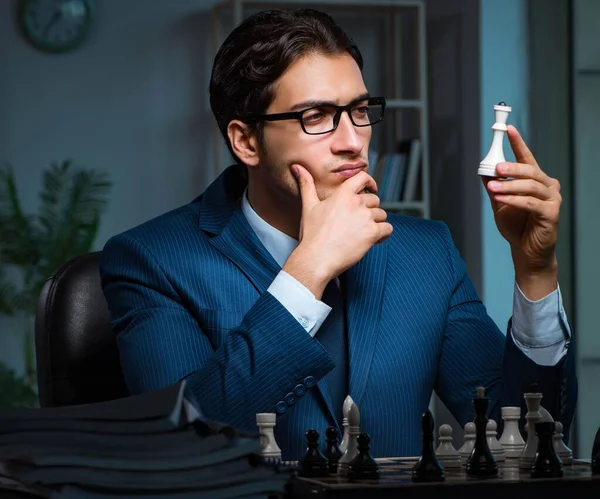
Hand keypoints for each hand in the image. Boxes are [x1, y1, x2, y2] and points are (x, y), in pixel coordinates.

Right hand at [283, 165, 392, 297]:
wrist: (316, 258)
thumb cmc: (311, 234)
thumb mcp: (308, 206)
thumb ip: (306, 184)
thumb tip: (296, 167)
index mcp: (342, 194)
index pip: (363, 178)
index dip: (370, 182)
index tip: (373, 188)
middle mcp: (356, 203)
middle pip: (374, 200)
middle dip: (370, 210)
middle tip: (359, 222)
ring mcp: (366, 218)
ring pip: (381, 215)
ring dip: (376, 223)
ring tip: (363, 233)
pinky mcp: (372, 233)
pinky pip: (388, 229)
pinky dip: (383, 234)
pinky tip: (373, 240)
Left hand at [483, 125, 560, 296]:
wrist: (526, 250)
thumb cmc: (516, 226)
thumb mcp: (500, 202)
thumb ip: (494, 186)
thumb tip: (483, 170)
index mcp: (535, 180)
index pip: (527, 158)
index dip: (518, 143)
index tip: (509, 130)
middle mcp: (547, 186)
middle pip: (530, 171)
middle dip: (512, 167)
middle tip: (496, 166)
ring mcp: (552, 199)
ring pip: (530, 186)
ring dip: (509, 186)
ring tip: (492, 187)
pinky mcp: (552, 213)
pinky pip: (531, 203)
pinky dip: (514, 200)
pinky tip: (501, 199)